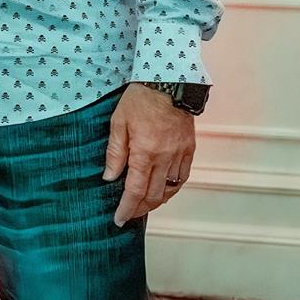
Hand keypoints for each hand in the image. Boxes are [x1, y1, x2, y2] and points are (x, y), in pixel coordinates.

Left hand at [102, 82, 194, 226]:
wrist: (167, 81)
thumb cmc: (140, 98)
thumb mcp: (118, 122)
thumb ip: (115, 153)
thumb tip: (109, 177)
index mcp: (145, 152)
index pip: (135, 190)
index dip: (127, 208)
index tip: (119, 219)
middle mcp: (165, 158)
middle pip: (154, 195)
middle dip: (140, 208)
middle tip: (129, 214)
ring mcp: (179, 154)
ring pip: (170, 189)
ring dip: (157, 201)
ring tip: (145, 205)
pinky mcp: (189, 148)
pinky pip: (183, 176)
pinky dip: (173, 187)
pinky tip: (164, 189)